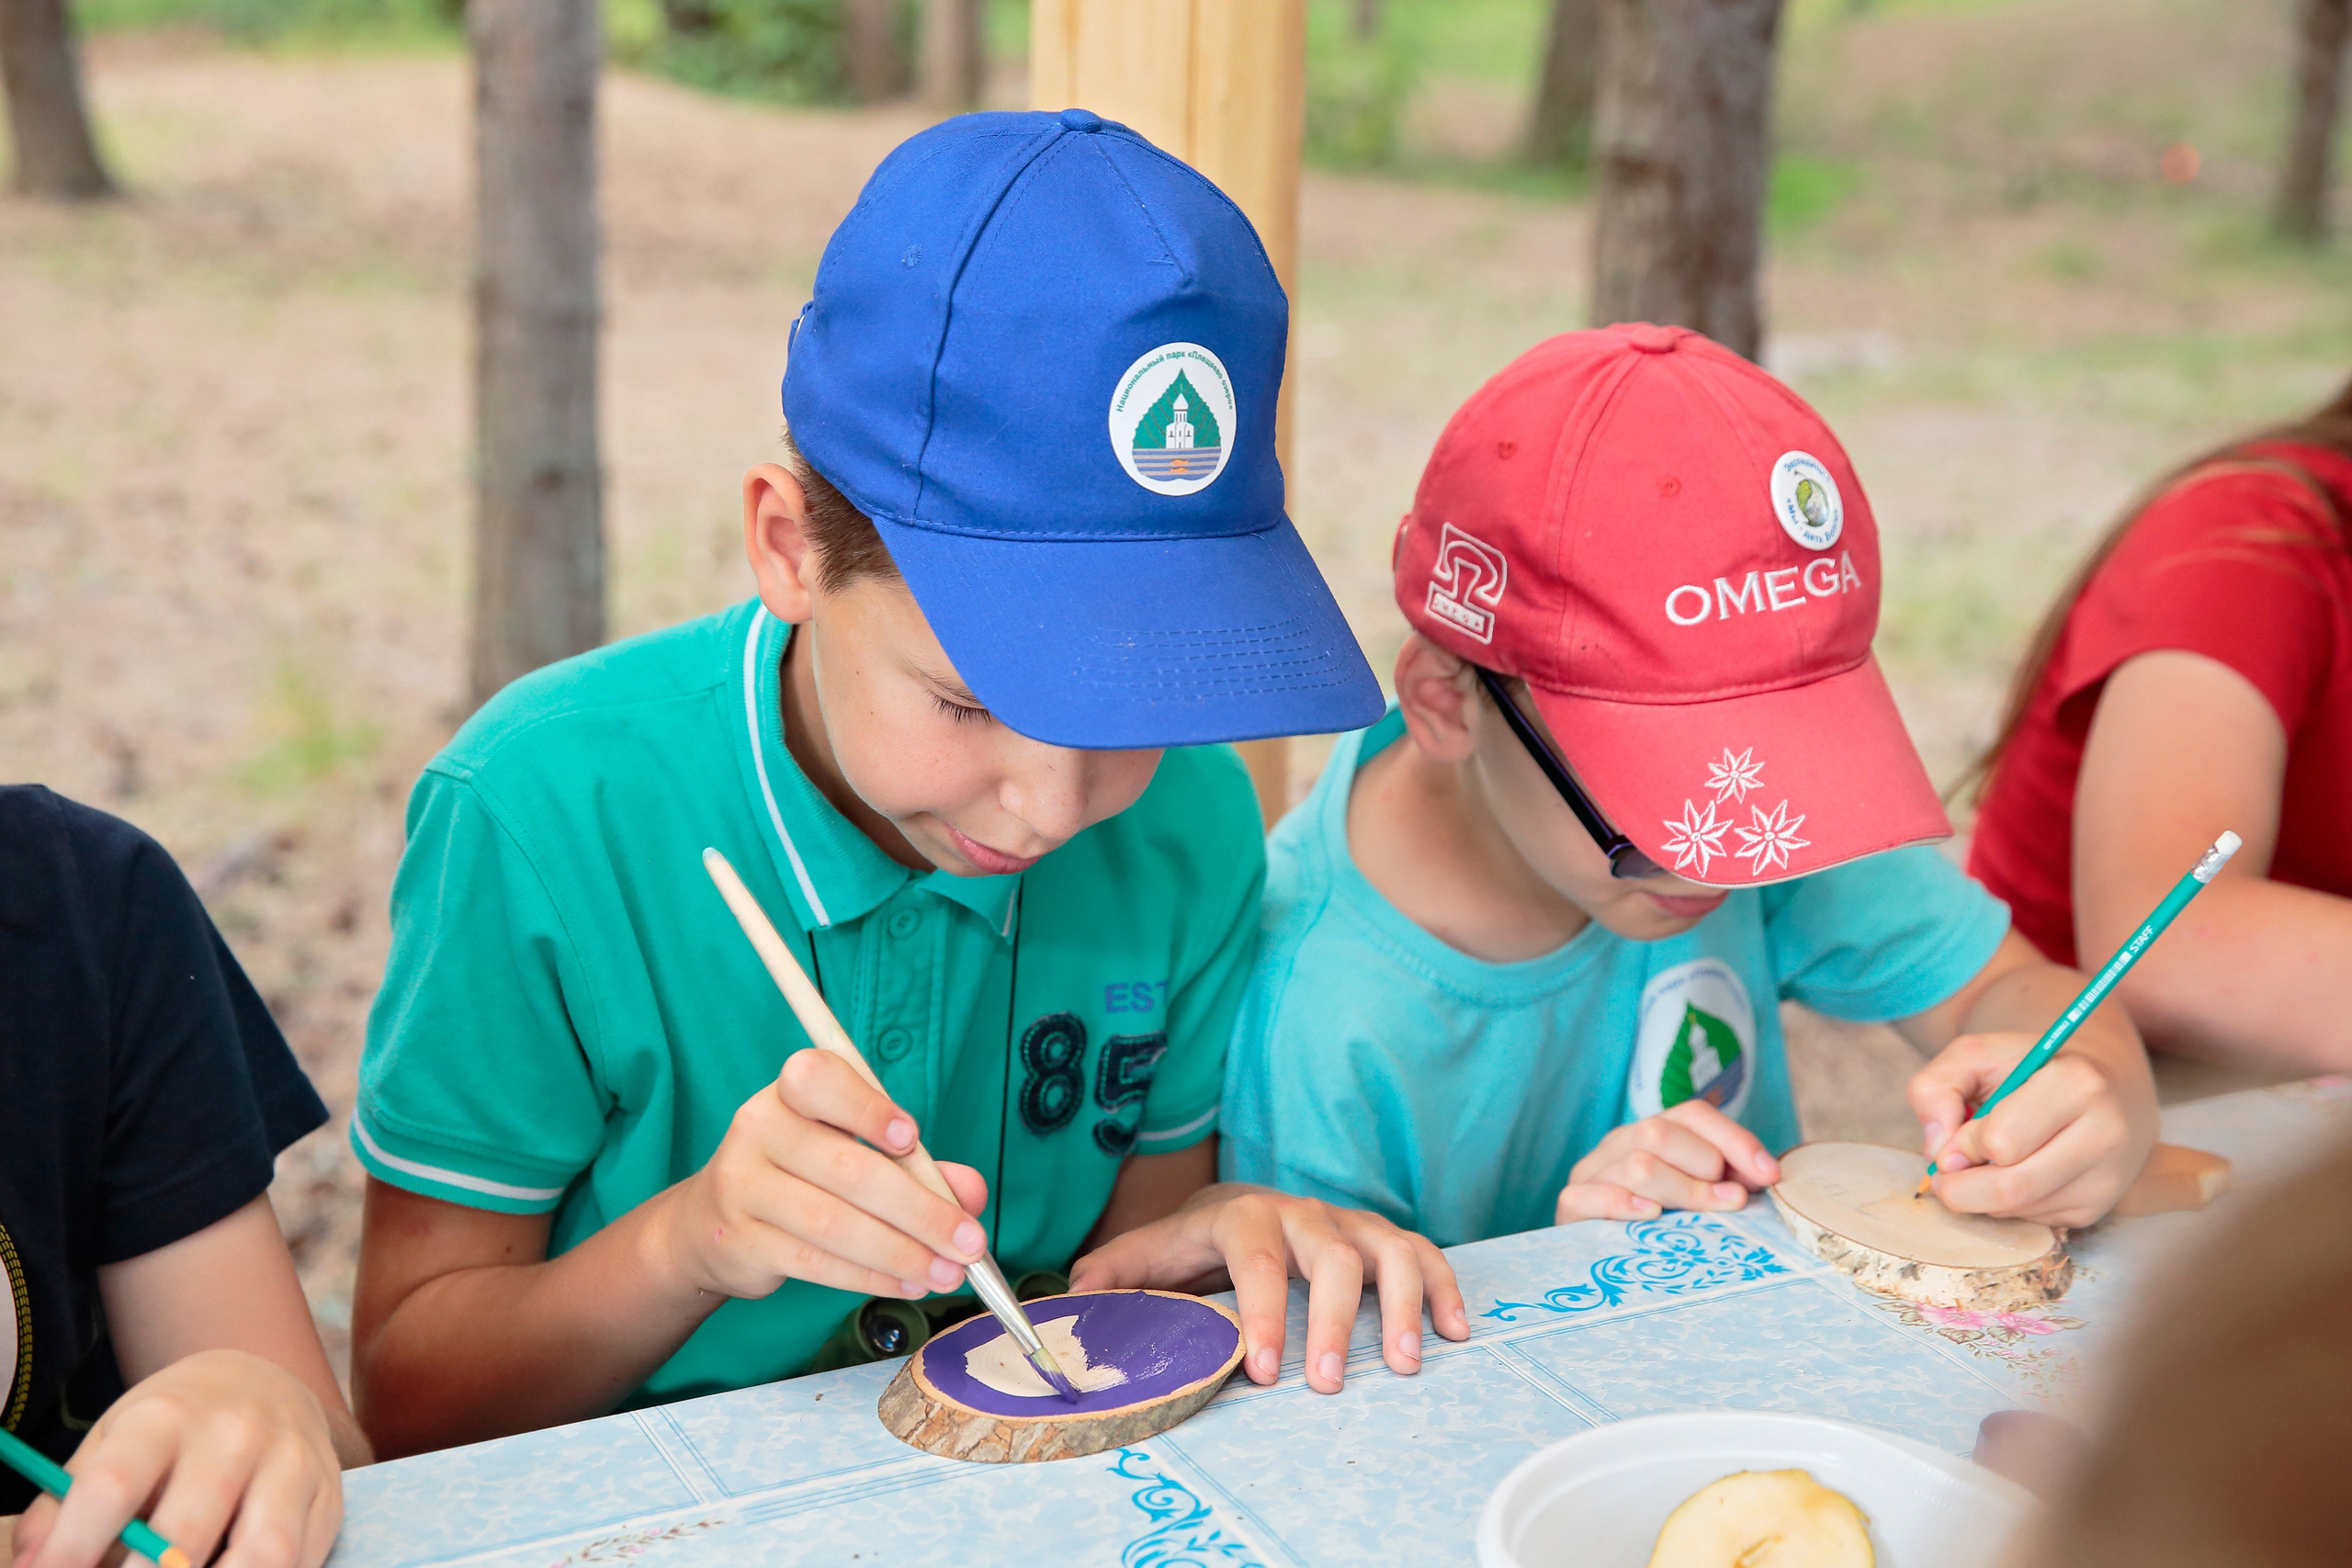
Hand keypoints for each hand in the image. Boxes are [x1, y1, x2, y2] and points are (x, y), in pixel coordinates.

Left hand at [11, 1349, 339, 1567]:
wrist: (264, 1382)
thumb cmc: (169, 1431)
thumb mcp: (109, 1445)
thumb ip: (61, 1508)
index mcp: (164, 1418)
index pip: (112, 1486)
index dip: (75, 1547)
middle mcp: (234, 1433)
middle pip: (185, 1533)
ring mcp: (290, 1462)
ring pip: (263, 1553)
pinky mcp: (328, 1496)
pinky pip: (302, 1561)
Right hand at [652, 1047, 990, 1302]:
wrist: (709, 1221)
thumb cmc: (802, 1173)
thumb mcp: (854, 1150)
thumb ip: (917, 1164)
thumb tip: (971, 1192)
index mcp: (790, 1092)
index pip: (819, 1080)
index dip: (867, 1107)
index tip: (913, 1138)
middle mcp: (759, 1129)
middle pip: (846, 1168)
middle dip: (919, 1210)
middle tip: (968, 1242)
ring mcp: (743, 1186)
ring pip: (831, 1223)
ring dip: (900, 1252)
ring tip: (947, 1272)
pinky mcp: (740, 1240)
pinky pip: (814, 1262)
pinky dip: (869, 1276)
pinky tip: (906, 1282)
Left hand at [1068, 1185, 1468, 1394]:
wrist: (1233, 1201)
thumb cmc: (1190, 1243)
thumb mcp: (1145, 1254)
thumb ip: (1110, 1276)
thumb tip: (1073, 1300)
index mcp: (1243, 1217)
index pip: (1256, 1261)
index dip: (1262, 1313)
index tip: (1263, 1370)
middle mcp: (1302, 1212)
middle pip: (1331, 1256)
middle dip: (1334, 1320)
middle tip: (1330, 1382)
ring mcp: (1346, 1222)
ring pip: (1388, 1250)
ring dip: (1402, 1304)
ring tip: (1407, 1364)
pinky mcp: (1379, 1235)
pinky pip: (1421, 1253)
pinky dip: (1443, 1287)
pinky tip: (1456, 1332)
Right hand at [1555, 1100, 1780, 1222]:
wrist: (1596, 1259)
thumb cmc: (1662, 1227)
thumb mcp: (1697, 1196)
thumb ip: (1726, 1181)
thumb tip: (1766, 1173)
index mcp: (1650, 1132)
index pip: (1692, 1114)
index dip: (1735, 1140)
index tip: (1770, 1174)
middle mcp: (1619, 1144)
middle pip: (1661, 1132)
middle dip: (1705, 1166)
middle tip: (1731, 1202)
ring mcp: (1591, 1173)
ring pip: (1637, 1163)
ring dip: (1682, 1190)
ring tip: (1705, 1215)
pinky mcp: (1571, 1205)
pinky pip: (1589, 1196)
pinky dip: (1624, 1204)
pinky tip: (1652, 1216)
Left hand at [1907, 1030, 2148, 1227]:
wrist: (2106, 1082)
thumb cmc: (2031, 1067)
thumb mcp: (1975, 1054)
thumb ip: (1935, 1088)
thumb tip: (1935, 1151)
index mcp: (2076, 1084)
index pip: (2001, 1142)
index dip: (1964, 1144)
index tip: (1958, 1133)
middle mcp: (2104, 1134)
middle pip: (2010, 1188)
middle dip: (1961, 1186)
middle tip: (1948, 1169)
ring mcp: (2105, 1177)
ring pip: (2017, 1209)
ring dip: (1982, 1195)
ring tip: (1985, 1160)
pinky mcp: (2097, 1207)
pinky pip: (2032, 1220)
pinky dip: (2006, 1203)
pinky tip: (2015, 1171)